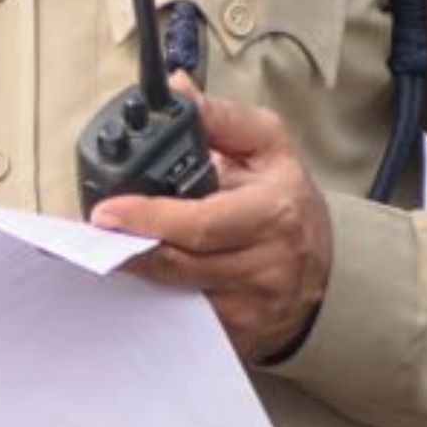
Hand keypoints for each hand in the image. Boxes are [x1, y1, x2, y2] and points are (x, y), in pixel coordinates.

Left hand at [89, 79, 331, 362]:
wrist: (330, 271)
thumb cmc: (289, 201)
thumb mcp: (267, 144)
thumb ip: (220, 116)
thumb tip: (177, 89)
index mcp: (271, 212)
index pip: (200, 223)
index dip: (149, 218)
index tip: (107, 211)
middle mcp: (264, 266)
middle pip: (180, 263)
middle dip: (131, 244)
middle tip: (96, 230)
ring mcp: (252, 309)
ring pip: (178, 294)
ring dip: (139, 272)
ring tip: (111, 248)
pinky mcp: (241, 338)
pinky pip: (188, 322)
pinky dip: (158, 301)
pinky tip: (142, 277)